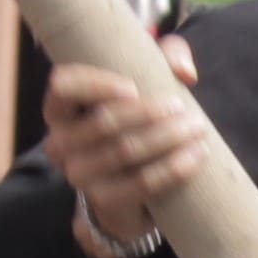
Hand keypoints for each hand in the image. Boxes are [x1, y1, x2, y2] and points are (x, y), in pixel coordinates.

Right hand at [46, 42, 210, 254]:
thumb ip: (165, 57)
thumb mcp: (145, 78)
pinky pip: (141, 183)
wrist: (130, 184)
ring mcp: (79, 176)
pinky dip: (172, 169)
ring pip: (126, 151)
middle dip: (149, 113)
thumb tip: (184, 72)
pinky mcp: (104, 201)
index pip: (63, 88)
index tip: (134, 88)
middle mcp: (60, 143)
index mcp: (59, 109)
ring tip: (198, 128)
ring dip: (167, 138)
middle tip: (184, 108)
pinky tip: (196, 156)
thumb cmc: (135, 118)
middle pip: (104, 122)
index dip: (95, 85)